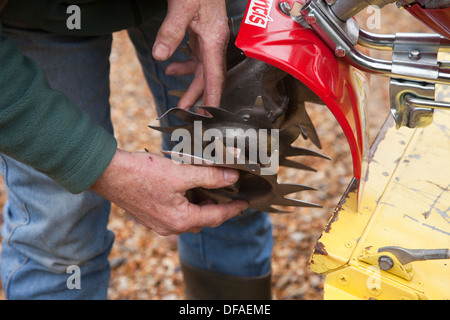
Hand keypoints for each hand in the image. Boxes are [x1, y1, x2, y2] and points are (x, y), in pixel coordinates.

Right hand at [91, 149, 247, 235]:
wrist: (107, 173)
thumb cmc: (141, 173)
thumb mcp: (181, 173)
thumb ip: (209, 176)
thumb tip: (231, 177)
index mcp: (180, 220)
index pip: (216, 217)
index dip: (233, 208)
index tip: (245, 203)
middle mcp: (171, 227)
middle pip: (203, 219)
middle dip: (217, 206)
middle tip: (227, 190)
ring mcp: (160, 223)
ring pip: (190, 217)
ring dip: (201, 204)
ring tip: (207, 185)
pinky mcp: (152, 216)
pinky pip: (177, 213)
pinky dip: (187, 202)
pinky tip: (187, 186)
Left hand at [152, 0, 229, 108]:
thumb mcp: (181, 6)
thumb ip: (171, 32)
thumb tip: (160, 56)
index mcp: (214, 39)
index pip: (215, 76)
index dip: (213, 98)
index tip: (209, 116)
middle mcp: (214, 42)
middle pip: (208, 76)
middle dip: (198, 96)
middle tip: (186, 113)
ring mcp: (208, 38)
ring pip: (201, 69)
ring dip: (190, 84)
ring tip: (179, 99)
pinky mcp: (200, 34)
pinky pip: (195, 57)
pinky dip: (183, 66)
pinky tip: (170, 67)